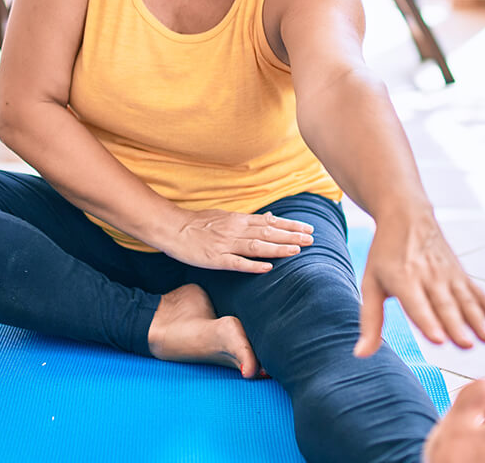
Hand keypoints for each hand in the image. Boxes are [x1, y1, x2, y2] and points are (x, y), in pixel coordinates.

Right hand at [159, 209, 314, 272]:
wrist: (172, 228)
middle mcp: (235, 230)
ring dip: (277, 248)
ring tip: (297, 250)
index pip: (269, 222)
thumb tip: (271, 217)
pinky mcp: (214, 259)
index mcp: (238, 220)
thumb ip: (248, 219)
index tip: (308, 228)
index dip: (290, 225)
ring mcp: (225, 244)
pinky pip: (236, 263)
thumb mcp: (225, 216)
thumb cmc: (198, 223)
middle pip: (267, 233)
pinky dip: (252, 265)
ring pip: (256, 246)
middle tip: (311, 239)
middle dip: (291, 236)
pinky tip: (267, 268)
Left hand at [355, 214, 484, 355]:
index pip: (416, 305)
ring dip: (478, 320)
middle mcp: (428, 276)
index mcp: (402, 279)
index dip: (427, 322)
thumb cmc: (384, 253)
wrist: (406, 214)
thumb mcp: (370, 283)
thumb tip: (361, 355)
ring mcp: (447, 274)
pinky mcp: (460, 273)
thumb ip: (370, 320)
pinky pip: (477, 292)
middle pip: (444, 305)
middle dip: (456, 326)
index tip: (438, 340)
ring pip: (464, 300)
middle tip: (467, 345)